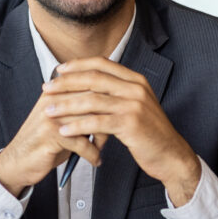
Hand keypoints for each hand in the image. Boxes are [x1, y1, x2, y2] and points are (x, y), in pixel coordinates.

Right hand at [0, 85, 108, 196]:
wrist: (17, 160)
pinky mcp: (51, 136)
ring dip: (102, 138)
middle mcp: (53, 99)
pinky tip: (95, 160)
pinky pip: (83, 143)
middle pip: (94, 100)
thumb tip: (112, 105)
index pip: (90, 84)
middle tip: (113, 132)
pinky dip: (93, 154)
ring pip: (91, 121)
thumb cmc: (45, 141)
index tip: (114, 114)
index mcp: (56, 90)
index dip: (108, 100)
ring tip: (101, 147)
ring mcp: (51, 116)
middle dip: (108, 117)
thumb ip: (81, 107)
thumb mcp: (61, 118)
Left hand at [40, 57, 201, 205]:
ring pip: (92, 101)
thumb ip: (117, 93)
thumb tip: (88, 84)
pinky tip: (64, 130)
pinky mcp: (131, 124)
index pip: (101, 64)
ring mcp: (134, 105)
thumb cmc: (149, 132)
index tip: (59, 71)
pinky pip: (97, 123)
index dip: (78, 65)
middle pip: (93, 79)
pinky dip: (78, 126)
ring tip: (49, 110)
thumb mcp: (135, 105)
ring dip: (66, 105)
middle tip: (46, 88)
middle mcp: (135, 88)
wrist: (171, 154)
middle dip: (66, 83)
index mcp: (135, 80)